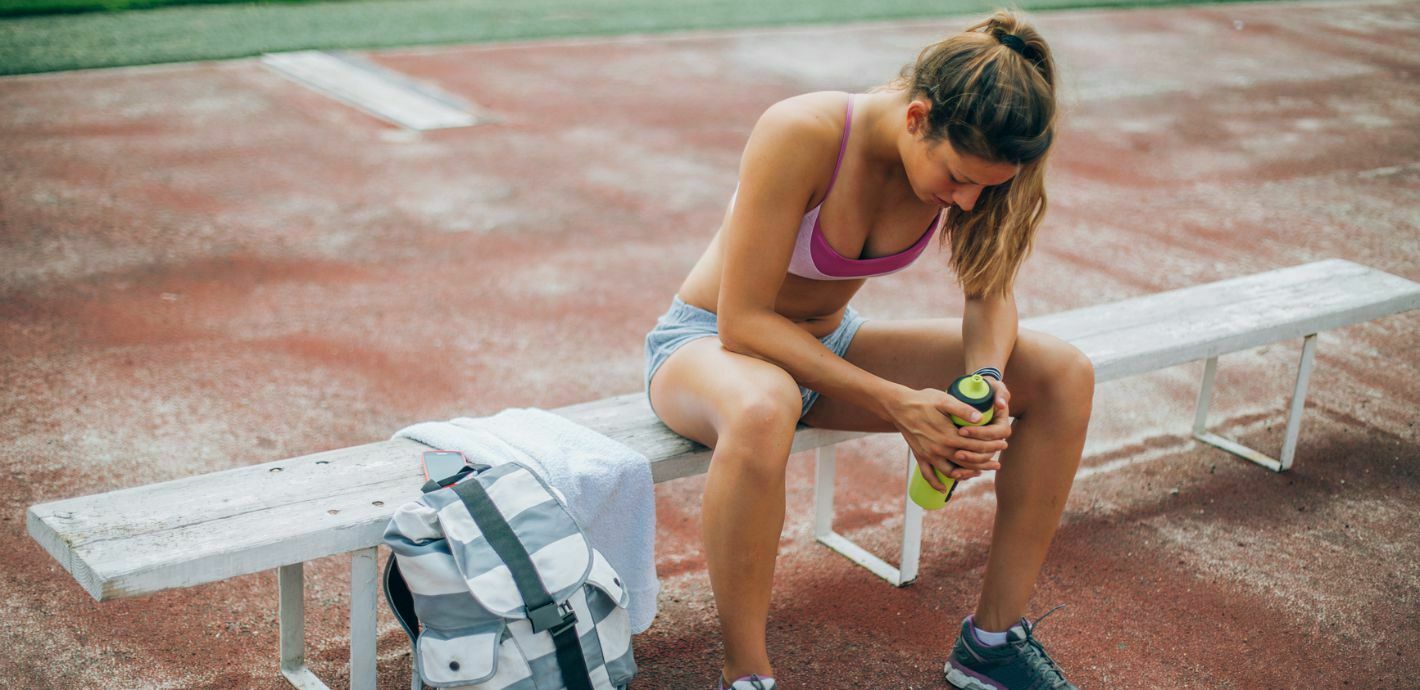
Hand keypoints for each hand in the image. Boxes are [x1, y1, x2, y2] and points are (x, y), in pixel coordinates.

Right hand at [885, 385, 1008, 492]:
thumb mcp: (944, 400)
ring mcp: (929, 455)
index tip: (1003, 444)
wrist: (898, 406)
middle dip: (985, 464)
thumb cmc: (922, 400)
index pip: (975, 446)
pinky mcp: (920, 456)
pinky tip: (944, 489)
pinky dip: (936, 484)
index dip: (991, 446)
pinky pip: (928, 475)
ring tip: (979, 474)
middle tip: (997, 464)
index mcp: (949, 436)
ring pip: (952, 472)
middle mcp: (939, 449)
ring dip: (966, 475)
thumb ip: (962, 409)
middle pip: (967, 462)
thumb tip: (980, 417)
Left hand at [952, 377, 1012, 468]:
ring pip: (982, 459)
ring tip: (955, 456)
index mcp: (1002, 426)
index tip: (962, 430)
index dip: (979, 434)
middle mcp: (997, 439)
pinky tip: (956, 468)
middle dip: (973, 452)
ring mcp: (988, 445)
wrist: (981, 394)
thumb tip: (1001, 405)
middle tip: (956, 450)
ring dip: (970, 461)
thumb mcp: (996, 387)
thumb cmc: (989, 389)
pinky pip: (975, 462)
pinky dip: (968, 466)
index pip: (994, 434)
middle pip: (988, 450)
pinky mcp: (978, 449)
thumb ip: (1001, 393)